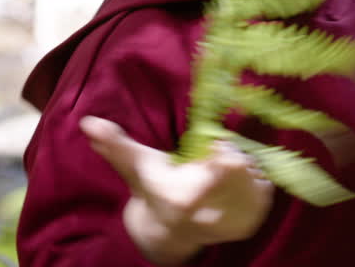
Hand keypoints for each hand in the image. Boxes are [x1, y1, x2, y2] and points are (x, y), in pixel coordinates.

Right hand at [81, 116, 273, 265]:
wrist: (167, 231)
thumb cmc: (153, 187)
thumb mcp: (136, 164)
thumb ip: (114, 142)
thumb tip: (88, 122)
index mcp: (183, 195)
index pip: (224, 159)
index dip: (219, 147)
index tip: (209, 146)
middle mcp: (209, 213)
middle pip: (241, 163)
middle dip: (230, 153)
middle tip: (214, 158)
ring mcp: (231, 222)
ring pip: (254, 174)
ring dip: (244, 168)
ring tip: (221, 174)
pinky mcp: (248, 225)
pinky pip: (265, 189)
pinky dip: (255, 183)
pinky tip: (235, 187)